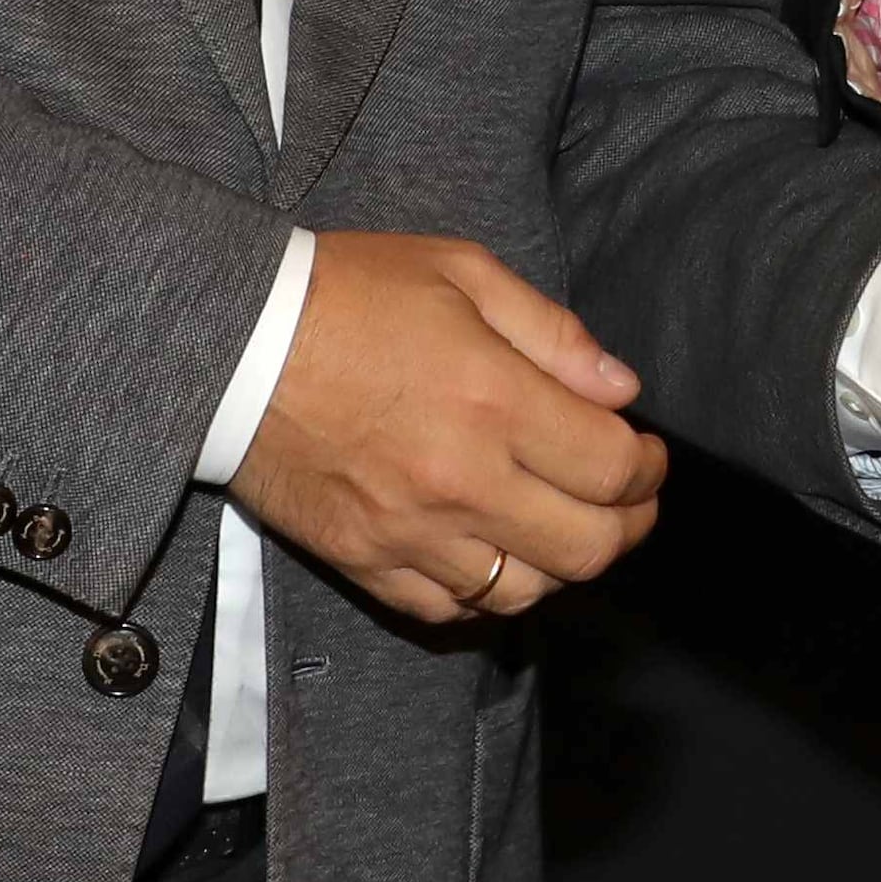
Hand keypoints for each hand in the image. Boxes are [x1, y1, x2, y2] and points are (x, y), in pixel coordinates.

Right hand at [229, 231, 669, 625]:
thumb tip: (621, 392)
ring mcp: (411, 533)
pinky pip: (450, 609)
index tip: (647, 454)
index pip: (613, 470)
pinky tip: (495, 552)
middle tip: (630, 500)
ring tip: (564, 525)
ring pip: (526, 592)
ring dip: (561, 563)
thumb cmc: (349, 293)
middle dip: (628, 525)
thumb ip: (553, 335)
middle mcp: (462, 480)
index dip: (648, 469)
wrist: (232, 343)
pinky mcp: (365, 563)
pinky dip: (486, 592)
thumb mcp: (462, 273)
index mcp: (495, 401)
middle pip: (588, 547)